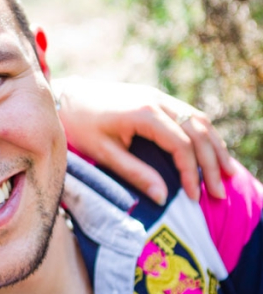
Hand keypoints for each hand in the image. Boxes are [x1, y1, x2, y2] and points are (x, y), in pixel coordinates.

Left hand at [56, 77, 234, 204]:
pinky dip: (204, 135)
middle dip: (212, 164)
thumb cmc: (80, 126)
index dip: (190, 173)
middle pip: (198, 132)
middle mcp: (157, 100)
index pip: (181, 145)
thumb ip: (134, 173)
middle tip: (219, 192)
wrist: (66, 97)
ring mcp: (158, 96)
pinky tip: (211, 153)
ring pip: (199, 120)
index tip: (194, 197)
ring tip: (227, 175)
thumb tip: (162, 196)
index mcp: (144, 113)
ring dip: (215, 147)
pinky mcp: (156, 98)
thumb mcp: (103, 154)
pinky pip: (189, 115)